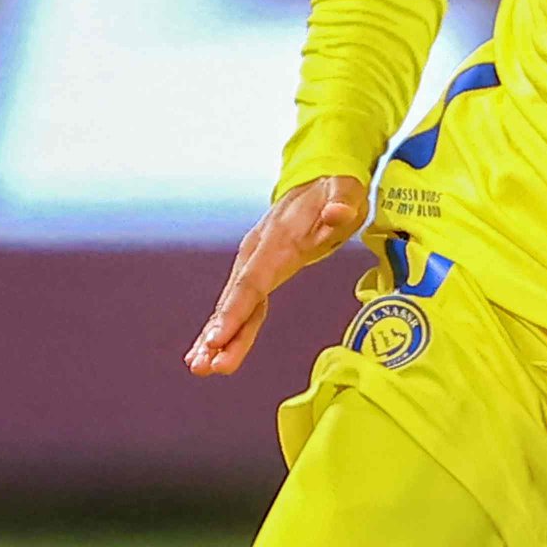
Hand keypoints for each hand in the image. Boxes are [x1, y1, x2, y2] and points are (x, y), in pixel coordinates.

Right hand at [188, 176, 369, 375]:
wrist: (318, 179)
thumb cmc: (335, 191)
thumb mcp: (347, 191)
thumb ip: (341, 203)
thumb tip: (336, 214)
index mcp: (278, 240)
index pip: (253, 281)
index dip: (234, 312)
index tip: (216, 339)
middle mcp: (257, 253)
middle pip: (236, 299)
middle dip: (220, 334)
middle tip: (202, 366)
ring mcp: (253, 262)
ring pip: (234, 305)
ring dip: (217, 337)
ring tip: (200, 368)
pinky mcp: (256, 271)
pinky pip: (241, 304)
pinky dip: (225, 329)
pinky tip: (210, 353)